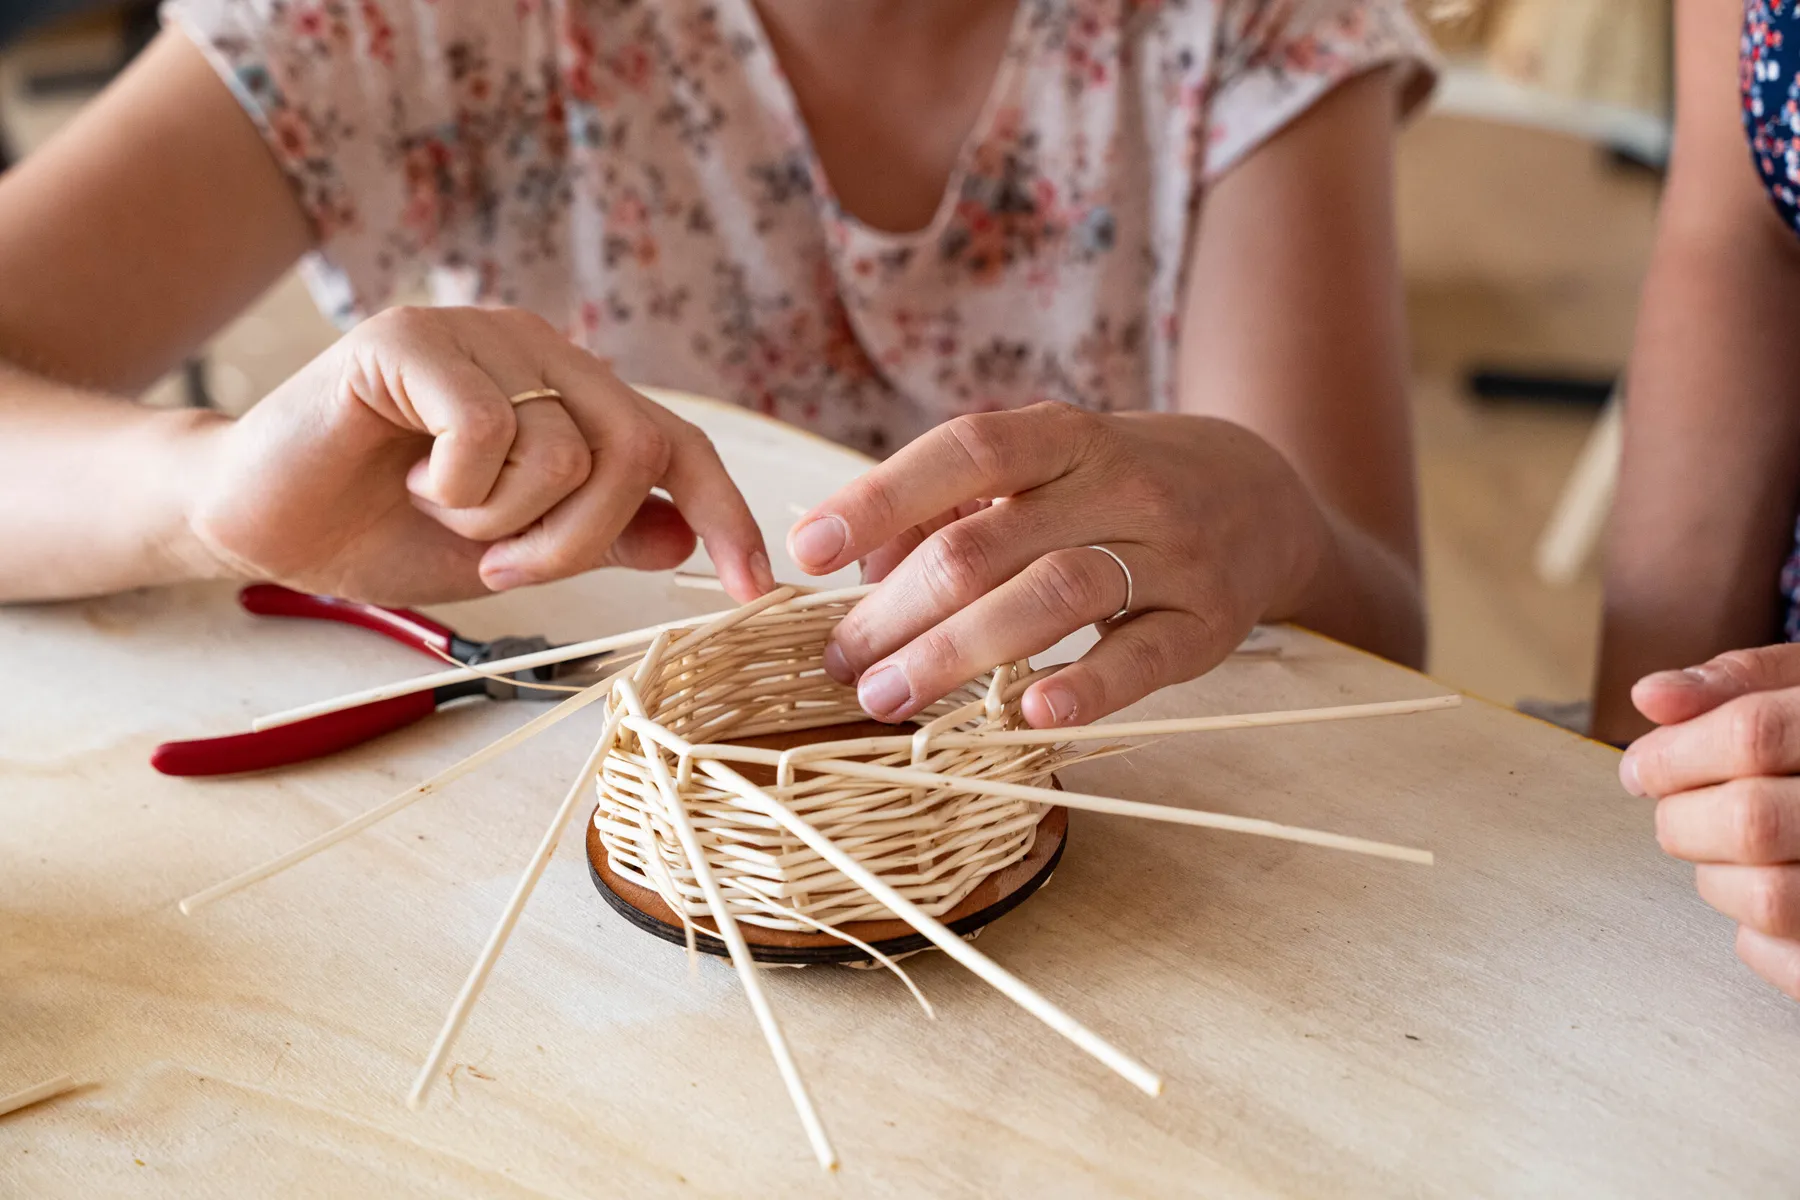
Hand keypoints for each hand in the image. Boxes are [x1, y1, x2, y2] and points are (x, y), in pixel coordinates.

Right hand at [180, 306, 771, 605]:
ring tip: (441, 511)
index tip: (757, 589)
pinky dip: (457, 489)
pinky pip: (490, 432)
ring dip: (505, 523)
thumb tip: (686, 535)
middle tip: (508, 569)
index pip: (679, 445)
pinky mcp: (410, 339)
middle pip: (637, 448)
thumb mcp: (514, 550)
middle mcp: (537, 350)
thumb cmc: (382, 529)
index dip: (725, 515)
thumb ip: (599, 535)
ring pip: (566, 451)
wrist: (259, 519)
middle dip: (582, 540)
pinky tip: (407, 479)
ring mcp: (477, 333)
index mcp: (570, 395)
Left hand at [785, 403, 1326, 726]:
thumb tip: (865, 566)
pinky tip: (1028, 715)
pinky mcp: (1206, 622)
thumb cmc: (1113, 487)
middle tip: (838, 661)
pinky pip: (1142, 657)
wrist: (1261, 494)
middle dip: (897, 610)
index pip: (966, 451)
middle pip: (988, 545)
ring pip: (1052, 597)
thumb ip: (953, 508)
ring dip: (956, 654)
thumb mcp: (1042, 468)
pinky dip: (1085, 688)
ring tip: (887, 698)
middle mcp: (1119, 484)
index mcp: (1065, 435)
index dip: (882, 497)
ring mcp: (1169, 553)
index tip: (809, 549)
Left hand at [1622, 645, 1799, 999]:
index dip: (1673, 754)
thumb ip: (1737, 685)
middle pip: (1749, 821)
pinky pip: (1789, 961)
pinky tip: (1772, 890)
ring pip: (1767, 898)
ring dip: (1715, 878)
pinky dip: (1757, 937)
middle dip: (1682, 820)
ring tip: (1728, 853)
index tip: (1640, 769)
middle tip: (1679, 813)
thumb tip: (1652, 697)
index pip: (1751, 736)